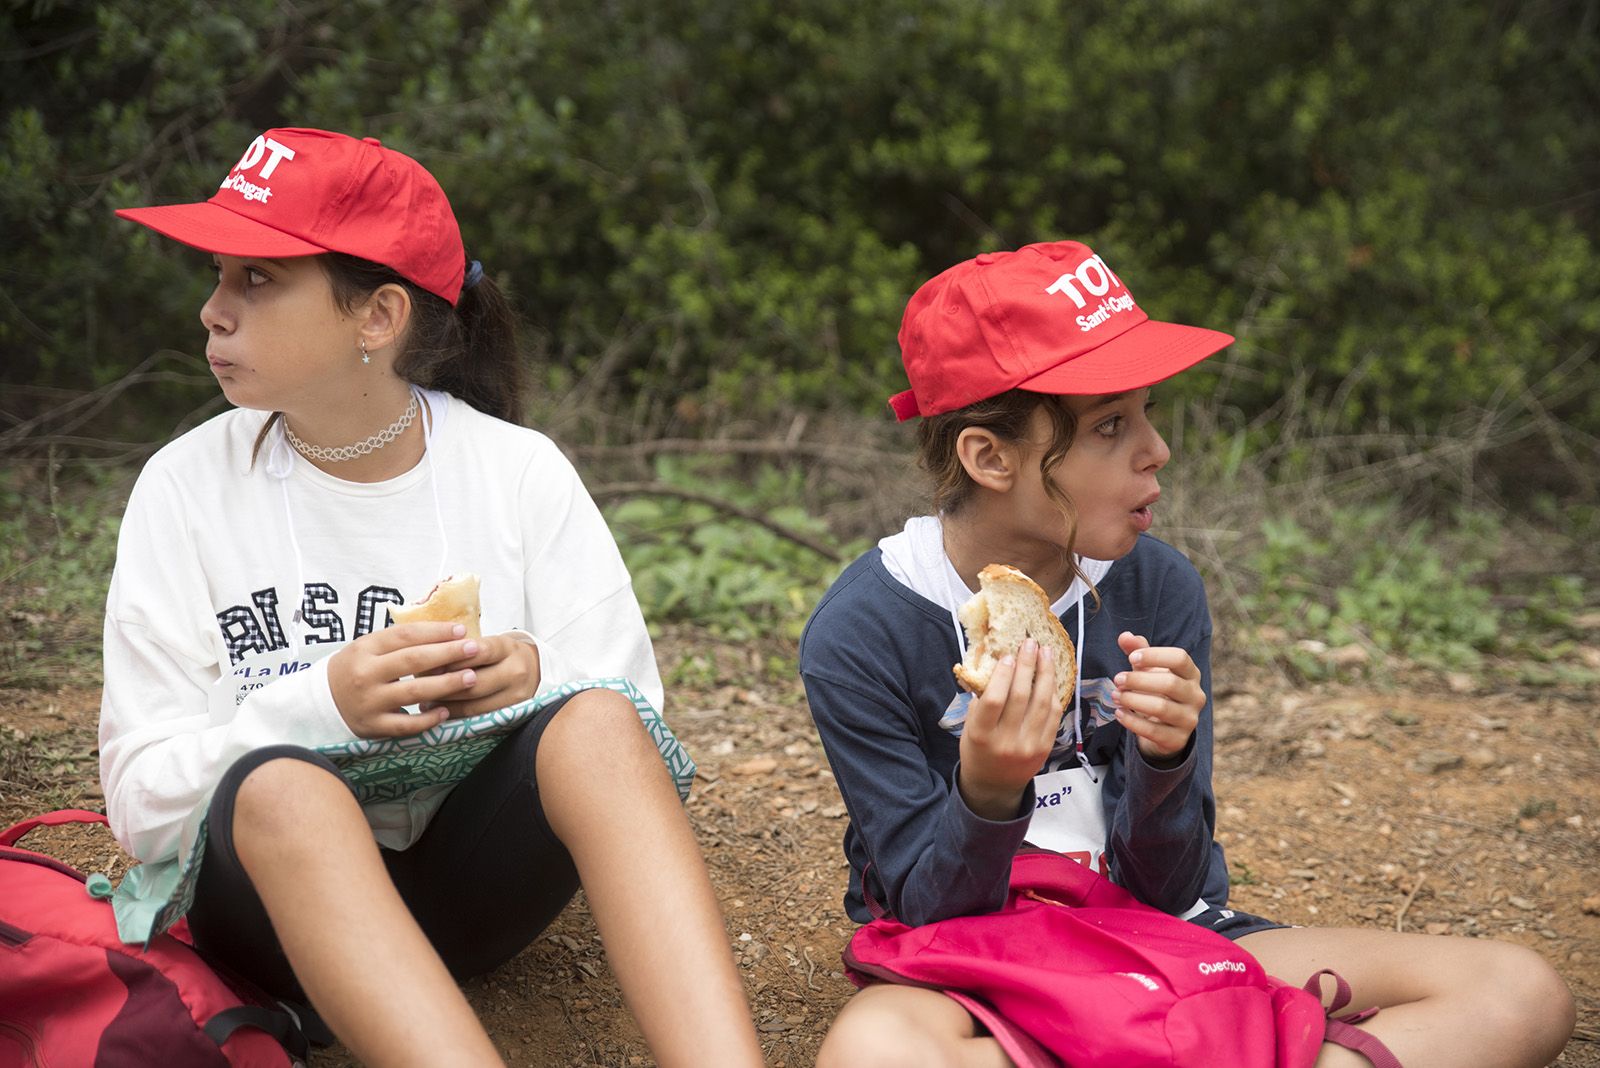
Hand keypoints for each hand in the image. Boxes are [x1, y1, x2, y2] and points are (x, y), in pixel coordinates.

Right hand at [327, 622, 480, 738]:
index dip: (436, 631)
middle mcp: (366, 673)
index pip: (406, 635)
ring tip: (470, 677)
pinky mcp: (372, 726)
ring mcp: (369, 701)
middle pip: (413, 660)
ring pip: (413, 692)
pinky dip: (427, 719)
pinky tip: (446, 712)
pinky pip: (405, 725)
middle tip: (474, 649)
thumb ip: (400, 642)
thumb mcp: (368, 647)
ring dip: (446, 685)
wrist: (321, 701)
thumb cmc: (355, 668)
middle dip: (448, 654)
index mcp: (365, 648)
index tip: (462, 630)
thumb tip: (445, 634)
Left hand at [421, 632, 541, 720]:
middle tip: (420, 685)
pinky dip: (455, 716)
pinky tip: (439, 712)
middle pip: (474, 682)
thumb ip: (461, 649)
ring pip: (474, 704)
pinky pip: (477, 719)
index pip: (478, 651)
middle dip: (444, 684)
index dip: (451, 658)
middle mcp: (515, 671)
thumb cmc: (499, 656)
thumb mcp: (487, 644)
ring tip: (424, 701)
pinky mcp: (511, 714)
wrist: (532, 671)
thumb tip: (425, 660)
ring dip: (445, 704)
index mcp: (507, 648)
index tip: (428, 662)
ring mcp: (516, 696)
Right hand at [957, 639, 1061, 820]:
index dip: (1002, 675)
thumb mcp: (970, 726)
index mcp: (982, 736)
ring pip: (1042, 703)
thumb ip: (981, 698)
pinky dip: (1053, 693)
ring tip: (1046, 653)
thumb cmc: (978, 748)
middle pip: (1022, 697)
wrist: (995, 785)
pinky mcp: (1045, 748)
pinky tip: (1051, 676)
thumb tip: (995, 662)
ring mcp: (1029, 746)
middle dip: (1027, 665)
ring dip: (1046, 674)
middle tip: (1030, 644)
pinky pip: (1053, 715)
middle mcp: (1007, 742)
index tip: (1007, 655)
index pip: (994, 700)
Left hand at [1112, 632, 1203, 763]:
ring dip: (1133, 701)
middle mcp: (1195, 695)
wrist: (1164, 727)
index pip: (1181, 658)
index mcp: (1191, 674)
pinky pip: (1153, 731)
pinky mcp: (1178, 739)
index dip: (1155, 656)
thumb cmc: (1156, 690)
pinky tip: (1118, 713)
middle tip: (1117, 679)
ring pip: (1161, 708)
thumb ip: (1138, 650)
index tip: (1132, 658)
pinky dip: (1132, 722)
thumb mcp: (1148, 669)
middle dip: (1138, 681)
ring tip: (1115, 696)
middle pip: (1170, 684)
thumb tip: (1124, 636)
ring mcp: (1189, 719)